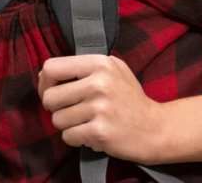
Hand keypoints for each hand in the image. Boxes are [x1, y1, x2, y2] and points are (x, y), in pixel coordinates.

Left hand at [37, 54, 167, 163]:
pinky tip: (90, 133)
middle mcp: (99, 83)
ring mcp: (100, 108)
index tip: (52, 91)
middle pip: (50, 97)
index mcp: (100, 63)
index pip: (51, 68)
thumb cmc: (129, 99)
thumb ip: (82, 67)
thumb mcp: (113, 69)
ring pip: (57, 120)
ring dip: (68, 125)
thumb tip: (45, 74)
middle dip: (55, 108)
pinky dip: (76, 138)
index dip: (45, 82)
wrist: (156, 128)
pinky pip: (68, 136)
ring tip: (85, 122)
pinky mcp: (100, 131)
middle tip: (70, 111)